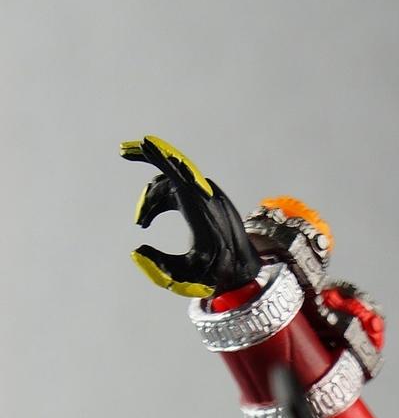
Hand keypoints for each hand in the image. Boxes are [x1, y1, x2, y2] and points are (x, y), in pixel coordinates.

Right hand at [121, 134, 260, 297]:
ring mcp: (207, 195)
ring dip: (155, 202)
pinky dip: (164, 201)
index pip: (176, 174)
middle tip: (140, 221)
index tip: (143, 144)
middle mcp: (205, 196)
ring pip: (172, 185)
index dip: (158, 157)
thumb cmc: (215, 272)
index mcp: (201, 209)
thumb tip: (136, 251)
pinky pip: (179, 189)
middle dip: (149, 200)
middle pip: (168, 181)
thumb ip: (159, 263)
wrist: (243, 272)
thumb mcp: (186, 272)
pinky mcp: (206, 199)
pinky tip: (152, 215)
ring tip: (144, 223)